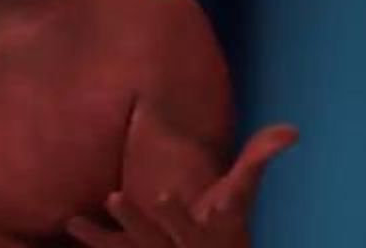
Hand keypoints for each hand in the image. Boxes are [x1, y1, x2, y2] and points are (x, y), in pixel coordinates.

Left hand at [66, 124, 297, 246]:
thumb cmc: (227, 231)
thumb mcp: (241, 198)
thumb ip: (257, 160)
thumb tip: (292, 129)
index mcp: (210, 235)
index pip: (198, 225)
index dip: (179, 214)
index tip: (164, 193)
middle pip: (157, 239)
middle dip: (137, 221)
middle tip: (114, 196)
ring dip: (106, 237)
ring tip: (79, 221)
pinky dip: (94, 241)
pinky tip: (73, 223)